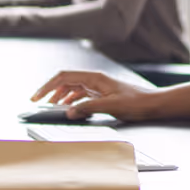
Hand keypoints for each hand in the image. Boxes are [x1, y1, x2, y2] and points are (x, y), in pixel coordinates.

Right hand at [30, 69, 158, 121]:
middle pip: (65, 82)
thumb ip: (87, 108)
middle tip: (39, 103)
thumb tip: (68, 111)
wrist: (152, 104)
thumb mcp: (110, 106)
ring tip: (52, 108)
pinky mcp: (101, 94)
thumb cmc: (136, 102)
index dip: (47, 86)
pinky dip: (71, 102)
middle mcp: (94, 80)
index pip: (63, 77)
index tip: (37, 97)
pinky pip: (80, 95)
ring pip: (72, 89)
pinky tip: (69, 109)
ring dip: (60, 97)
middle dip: (50, 91)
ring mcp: (97, 87)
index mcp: (94, 78)